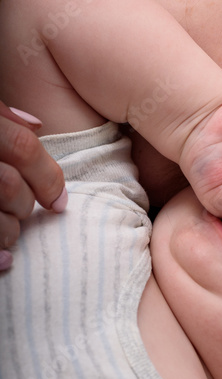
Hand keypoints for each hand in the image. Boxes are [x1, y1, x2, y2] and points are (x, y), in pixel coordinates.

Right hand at [0, 102, 66, 269]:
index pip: (22, 147)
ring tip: (12, 236)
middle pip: (10, 185)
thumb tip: (36, 125)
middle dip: (25, 204)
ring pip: (0, 217)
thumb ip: (2, 116)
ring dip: (10, 232)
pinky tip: (6, 262)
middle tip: (26, 212)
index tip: (59, 202)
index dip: (48, 177)